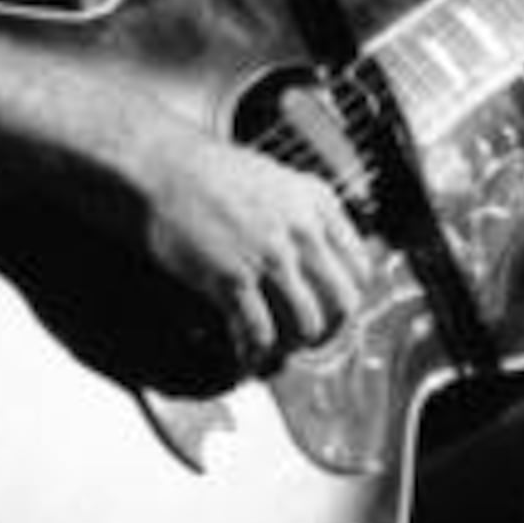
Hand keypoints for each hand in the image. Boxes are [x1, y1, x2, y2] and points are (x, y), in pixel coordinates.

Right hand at [133, 123, 373, 372]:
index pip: (360, 267)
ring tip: (277, 348)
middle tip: (310, 339)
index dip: (348, 296)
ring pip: (306, 324)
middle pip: (342, 302)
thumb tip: (319, 251)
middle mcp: (301, 231)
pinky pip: (259, 332)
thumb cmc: (210, 172)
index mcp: (317, 204)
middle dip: (329, 329)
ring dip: (293, 344)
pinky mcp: (233, 278)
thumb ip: (306, 212)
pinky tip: (245, 353)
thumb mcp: (278, 178)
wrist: (163, 168)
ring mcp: (269, 256)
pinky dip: (255, 352)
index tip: (333, 309)